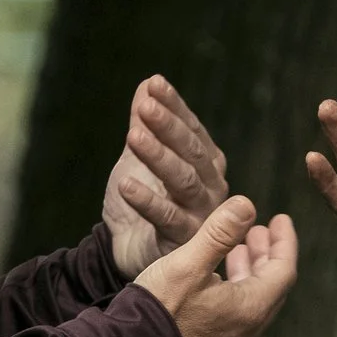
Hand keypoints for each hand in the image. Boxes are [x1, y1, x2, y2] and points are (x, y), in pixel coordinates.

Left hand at [104, 75, 229, 277]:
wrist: (126, 252)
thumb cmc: (139, 203)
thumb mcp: (137, 159)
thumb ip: (145, 124)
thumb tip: (148, 84)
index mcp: (205, 163)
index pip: (192, 129)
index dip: (174, 106)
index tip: (154, 84)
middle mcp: (211, 186)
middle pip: (192, 153)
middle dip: (168, 128)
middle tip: (145, 108)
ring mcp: (202, 215)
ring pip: (184, 181)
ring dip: (159, 157)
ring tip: (133, 136)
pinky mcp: (186, 242)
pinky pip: (168, 218)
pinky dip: (147, 201)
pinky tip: (125, 185)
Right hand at [130, 196, 298, 336]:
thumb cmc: (160, 308)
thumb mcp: (189, 263)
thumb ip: (220, 233)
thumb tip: (246, 205)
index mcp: (250, 308)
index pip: (283, 270)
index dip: (284, 241)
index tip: (280, 219)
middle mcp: (248, 329)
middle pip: (271, 286)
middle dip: (267, 254)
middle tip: (258, 230)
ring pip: (252, 300)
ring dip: (249, 271)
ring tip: (237, 248)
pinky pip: (236, 314)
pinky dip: (235, 289)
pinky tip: (215, 278)